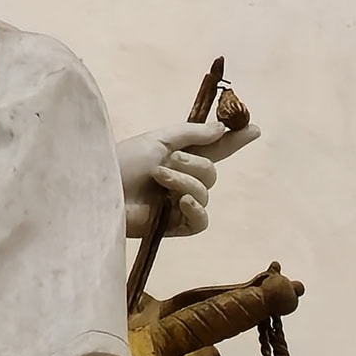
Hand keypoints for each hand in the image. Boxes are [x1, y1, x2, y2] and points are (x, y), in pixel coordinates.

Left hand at [117, 121, 260, 239]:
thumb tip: (223, 129)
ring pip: (206, 193)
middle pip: (211, 172)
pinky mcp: (175, 226)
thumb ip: (192, 134)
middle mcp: (181, 180)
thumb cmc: (122, 162)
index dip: (233, 141)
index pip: (213, 149)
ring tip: (158, 178)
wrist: (101, 188)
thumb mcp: (158, 140)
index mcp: (178, 157)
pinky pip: (201, 220)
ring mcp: (179, 204)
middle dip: (193, 164)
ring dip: (184, 182)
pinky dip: (196, 209)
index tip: (254, 129)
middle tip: (168, 161)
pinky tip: (180, 201)